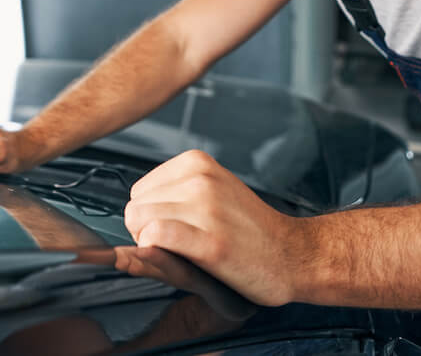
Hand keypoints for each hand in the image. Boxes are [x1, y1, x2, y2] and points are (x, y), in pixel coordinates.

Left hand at [123, 150, 303, 306]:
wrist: (293, 255)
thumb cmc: (249, 230)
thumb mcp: (212, 194)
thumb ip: (171, 196)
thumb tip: (128, 213)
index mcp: (197, 162)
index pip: (138, 191)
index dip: (150, 216)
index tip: (179, 227)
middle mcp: (200, 179)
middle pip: (134, 208)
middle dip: (147, 232)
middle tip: (183, 244)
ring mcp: (206, 208)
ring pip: (139, 222)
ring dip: (154, 247)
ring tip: (188, 252)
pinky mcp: (211, 241)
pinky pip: (155, 237)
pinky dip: (156, 252)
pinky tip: (185, 258)